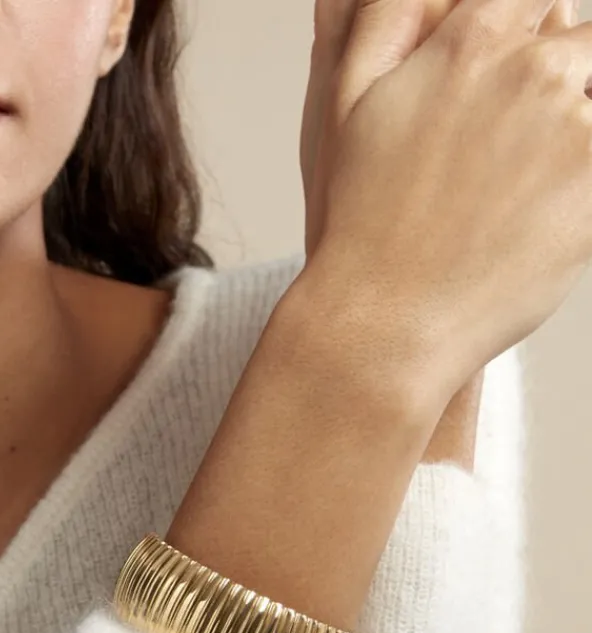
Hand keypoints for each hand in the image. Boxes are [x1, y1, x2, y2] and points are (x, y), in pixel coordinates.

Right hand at [300, 0, 577, 259]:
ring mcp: (575, 128)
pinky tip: (543, 213)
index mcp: (469, 45)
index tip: (531, 70)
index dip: (541, 25)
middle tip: (515, 152)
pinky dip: (580, 183)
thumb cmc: (363, 225)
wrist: (385, 320)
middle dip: (566, 83)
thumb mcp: (346, 107)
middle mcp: (531, 74)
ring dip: (575, 132)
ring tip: (522, 191)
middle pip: (585, 43)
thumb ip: (382, 23)